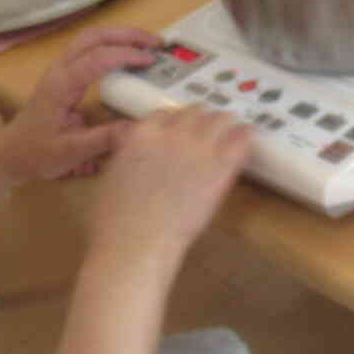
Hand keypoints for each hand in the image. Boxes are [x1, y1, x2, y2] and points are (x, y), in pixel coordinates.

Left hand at [0, 26, 159, 183]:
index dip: (125, 55)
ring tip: (148, 45)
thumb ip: (104, 139)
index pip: (96, 59)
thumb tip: (140, 128)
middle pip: (94, 36)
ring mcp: (61, 67)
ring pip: (91, 36)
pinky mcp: (65, 72)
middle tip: (156, 44)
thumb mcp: (71, 152)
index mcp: (61, 85)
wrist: (10, 152)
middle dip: (127, 35)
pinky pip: (90, 46)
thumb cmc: (37, 152)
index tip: (150, 61)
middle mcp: (60, 69)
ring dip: (121, 35)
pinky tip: (129, 53)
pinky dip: (113, 43)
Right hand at [83, 105, 250, 267]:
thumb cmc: (114, 222)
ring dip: (224, 127)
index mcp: (142, 134)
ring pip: (223, 118)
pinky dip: (244, 139)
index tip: (177, 135)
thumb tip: (133, 151)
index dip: (173, 124)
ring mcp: (199, 146)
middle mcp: (173, 132)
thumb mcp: (110, 178)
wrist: (137, 242)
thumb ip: (127, 155)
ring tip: (227, 140)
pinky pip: (242, 138)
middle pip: (196, 111)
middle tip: (204, 140)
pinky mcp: (222, 164)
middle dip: (200, 123)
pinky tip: (244, 145)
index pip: (166, 114)